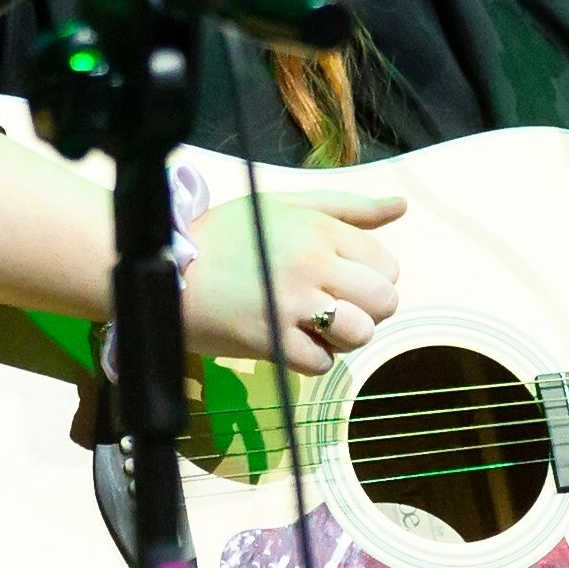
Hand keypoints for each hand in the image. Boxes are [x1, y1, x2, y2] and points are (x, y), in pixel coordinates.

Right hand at [186, 179, 405, 372]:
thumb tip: (402, 207)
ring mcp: (293, 305)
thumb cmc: (225, 233)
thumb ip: (348, 208)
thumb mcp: (286, 205)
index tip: (346, 281)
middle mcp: (313, 265)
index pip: (387, 264)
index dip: (374, 278)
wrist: (166, 265)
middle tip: (337, 307)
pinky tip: (291, 340)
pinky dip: (312, 358)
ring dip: (343, 337)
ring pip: (359, 334)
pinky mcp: (271, 340)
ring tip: (315, 326)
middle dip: (368, 310)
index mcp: (320, 230)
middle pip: (384, 301)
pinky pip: (321, 363)